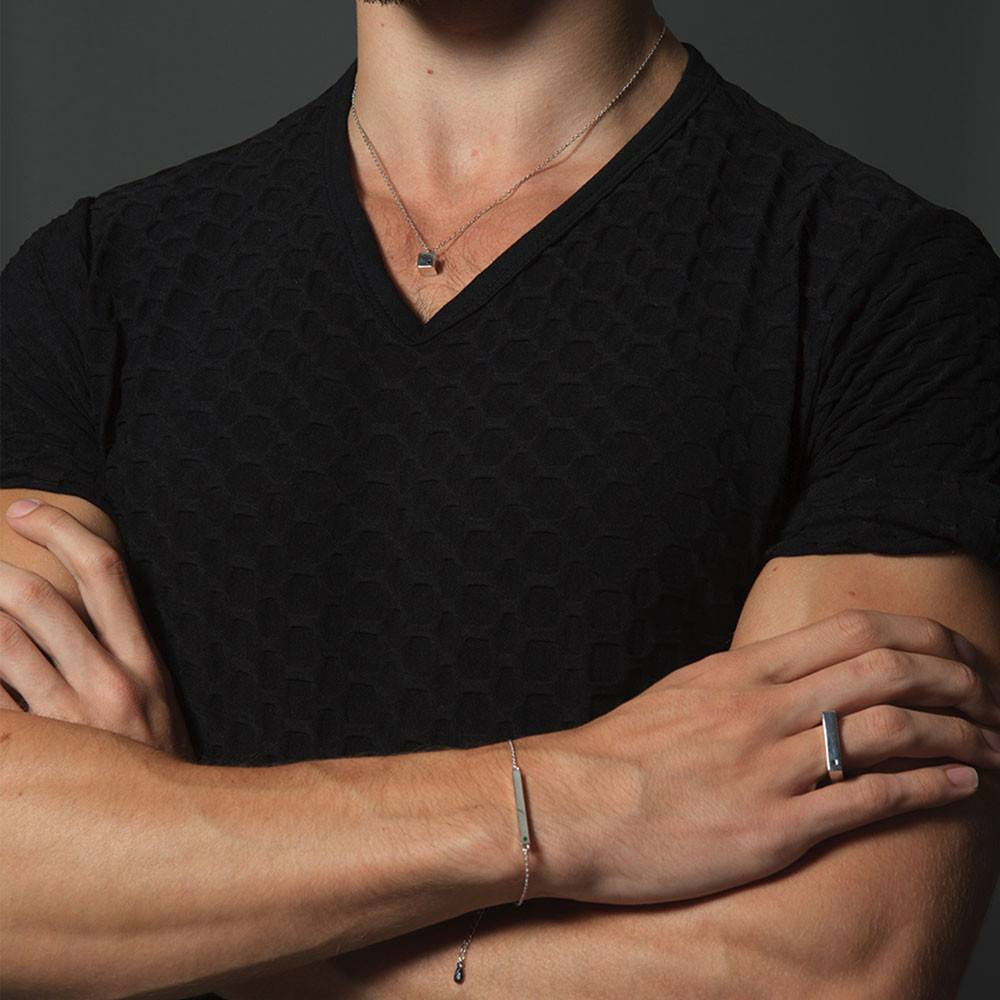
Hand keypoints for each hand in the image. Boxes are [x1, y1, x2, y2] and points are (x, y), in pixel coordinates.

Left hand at [1, 498, 193, 760]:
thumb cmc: (156, 762)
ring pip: (0, 642)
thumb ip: (122, 651)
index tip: (24, 511)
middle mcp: (109, 680)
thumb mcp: (156, 697)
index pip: (104, 571)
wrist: (171, 836)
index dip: (61, 528)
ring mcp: (71, 719)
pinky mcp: (41, 753)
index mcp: (142, 658)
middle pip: (37, 598)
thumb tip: (79, 603)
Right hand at [526, 608, 999, 905]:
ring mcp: (768, 766)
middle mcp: (761, 707)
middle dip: (955, 677)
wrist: (567, 809)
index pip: (852, 631)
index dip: (920, 636)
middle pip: (884, 668)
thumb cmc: (618, 757)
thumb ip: (737, 685)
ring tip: (996, 742)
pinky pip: (867, 798)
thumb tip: (781, 680)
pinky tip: (963, 785)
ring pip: (889, 727)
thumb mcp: (679, 697)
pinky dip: (928, 786)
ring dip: (958, 731)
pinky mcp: (771, 828)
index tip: (953, 650)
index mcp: (740, 672)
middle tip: (990, 694)